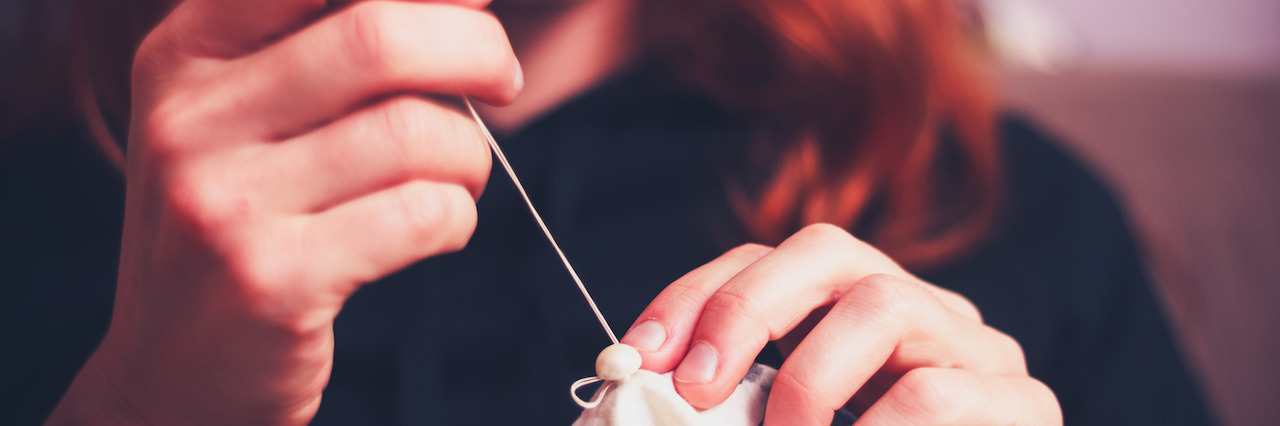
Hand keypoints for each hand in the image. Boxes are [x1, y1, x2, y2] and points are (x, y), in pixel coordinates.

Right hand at [48, 0, 519, 423]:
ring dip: (470, 155)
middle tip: (503, 81)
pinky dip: (457, 216)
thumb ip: (324, 52)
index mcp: (184, 56)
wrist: (175, 372)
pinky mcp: (270, 280)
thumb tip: (464, 6)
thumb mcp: (243, 121)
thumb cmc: (241, 227)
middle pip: (378, 37)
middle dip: (478, 51)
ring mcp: (224, 203)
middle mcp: (190, 119)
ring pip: (412, 133)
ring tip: (457, 177)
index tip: (477, 0)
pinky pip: (420, 215)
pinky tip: (439, 227)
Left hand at [621, 224, 1061, 424]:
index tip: (638, 355)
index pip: (768, 262)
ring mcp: (981, 353)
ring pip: (885, 302)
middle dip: (745, 308)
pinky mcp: (1024, 407)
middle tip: (695, 389)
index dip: (695, 296)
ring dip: (808, 381)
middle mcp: (922, 312)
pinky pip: (934, 396)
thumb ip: (732, 408)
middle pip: (829, 250)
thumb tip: (641, 390)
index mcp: (857, 314)